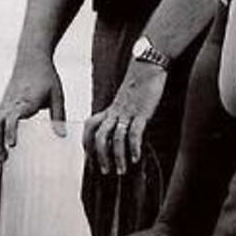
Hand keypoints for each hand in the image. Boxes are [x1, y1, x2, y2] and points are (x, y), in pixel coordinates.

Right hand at [0, 59, 65, 161]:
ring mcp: (5, 103)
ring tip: (1, 158)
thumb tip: (61, 136)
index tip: (12, 145)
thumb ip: (58, 115)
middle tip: (3, 160)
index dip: (11, 131)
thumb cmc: (46, 76)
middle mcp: (11, 102)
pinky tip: (1, 145)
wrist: (31, 57)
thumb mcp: (57, 95)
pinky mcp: (4, 104)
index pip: (13, 117)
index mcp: (25, 100)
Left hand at [83, 60, 166, 175]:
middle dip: (100, 156)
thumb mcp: (125, 98)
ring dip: (117, 157)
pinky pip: (135, 133)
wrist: (148, 63)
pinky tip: (136, 159)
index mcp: (110, 108)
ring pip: (116, 138)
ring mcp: (128, 112)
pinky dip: (134, 147)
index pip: (90, 126)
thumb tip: (122, 130)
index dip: (86, 142)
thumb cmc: (139, 82)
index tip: (89, 158)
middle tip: (104, 171)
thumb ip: (121, 112)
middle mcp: (115, 111)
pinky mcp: (142, 112)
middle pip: (100, 136)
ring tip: (121, 171)